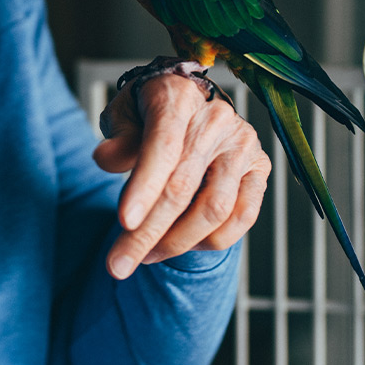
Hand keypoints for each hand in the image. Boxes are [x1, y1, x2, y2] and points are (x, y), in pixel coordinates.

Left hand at [94, 73, 270, 278]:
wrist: (188, 104)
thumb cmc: (148, 113)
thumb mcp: (123, 115)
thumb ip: (118, 140)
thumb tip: (105, 158)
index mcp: (178, 98)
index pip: (163, 146)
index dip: (144, 186)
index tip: (124, 221)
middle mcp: (216, 118)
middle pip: (183, 186)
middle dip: (148, 233)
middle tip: (118, 265)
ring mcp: (243, 144)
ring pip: (214, 210)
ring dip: (177, 243)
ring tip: (146, 255)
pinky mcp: (260, 168)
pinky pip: (242, 217)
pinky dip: (211, 240)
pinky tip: (183, 244)